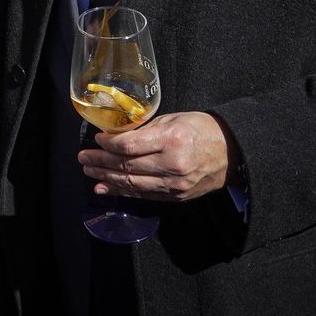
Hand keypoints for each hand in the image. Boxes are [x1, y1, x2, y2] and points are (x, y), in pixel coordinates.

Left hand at [78, 111, 232, 201]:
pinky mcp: (175, 196)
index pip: (129, 146)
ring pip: (132, 184)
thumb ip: (145, 129)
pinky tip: (105, 188)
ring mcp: (174, 184)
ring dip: (106, 179)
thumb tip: (116, 136)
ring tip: (89, 172)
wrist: (232, 153)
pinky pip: (143, 194)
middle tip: (83, 158)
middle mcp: (172, 165)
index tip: (97, 139)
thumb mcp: (174, 119)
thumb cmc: (202, 130)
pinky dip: (122, 192)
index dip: (108, 145)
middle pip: (127, 167)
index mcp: (171, 140)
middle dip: (100, 163)